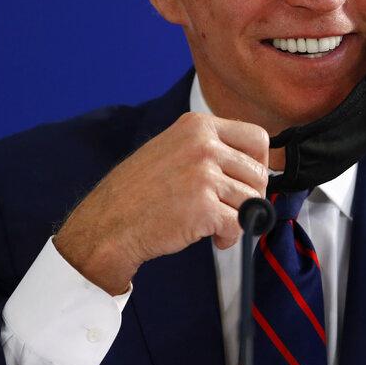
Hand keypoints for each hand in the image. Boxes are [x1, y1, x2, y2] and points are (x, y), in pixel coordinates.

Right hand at [53, 112, 268, 294]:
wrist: (106, 226)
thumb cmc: (139, 192)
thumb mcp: (174, 148)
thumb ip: (211, 148)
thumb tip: (256, 164)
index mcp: (198, 126)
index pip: (257, 137)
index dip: (260, 163)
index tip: (249, 181)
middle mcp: (203, 145)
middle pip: (259, 172)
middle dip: (251, 196)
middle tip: (232, 210)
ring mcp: (204, 174)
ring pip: (253, 199)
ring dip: (240, 219)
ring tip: (217, 226)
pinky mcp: (204, 206)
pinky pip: (241, 223)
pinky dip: (231, 236)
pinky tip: (214, 238)